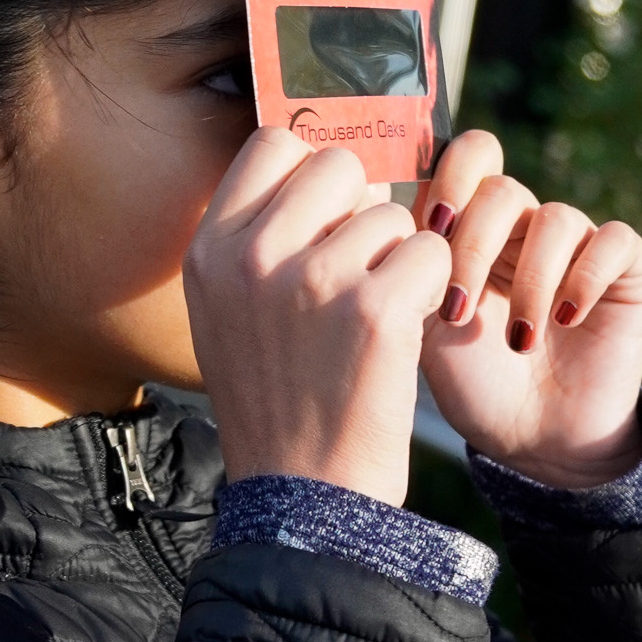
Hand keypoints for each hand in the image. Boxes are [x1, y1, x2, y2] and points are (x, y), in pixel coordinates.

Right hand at [184, 128, 451, 504]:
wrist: (304, 497)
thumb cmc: (278, 403)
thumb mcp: (230, 315)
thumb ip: (257, 239)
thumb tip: (324, 163)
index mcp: (210, 251)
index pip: (273, 144)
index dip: (315, 173)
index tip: (329, 218)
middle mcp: (252, 256)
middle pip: (339, 165)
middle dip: (364, 211)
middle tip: (360, 275)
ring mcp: (312, 280)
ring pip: (393, 216)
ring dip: (399, 262)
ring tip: (371, 325)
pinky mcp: (373, 310)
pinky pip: (430, 254)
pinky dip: (431, 292)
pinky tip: (402, 336)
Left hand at [418, 132, 641, 487]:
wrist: (533, 439)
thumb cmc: (475, 385)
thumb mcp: (426, 328)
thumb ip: (411, 269)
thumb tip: (398, 218)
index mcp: (474, 227)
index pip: (467, 161)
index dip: (449, 180)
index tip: (430, 230)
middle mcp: (526, 226)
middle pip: (501, 189)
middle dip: (474, 246)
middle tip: (459, 310)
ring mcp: (577, 245)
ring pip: (555, 219)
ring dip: (529, 282)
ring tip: (517, 341)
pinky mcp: (627, 270)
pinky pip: (613, 241)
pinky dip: (586, 277)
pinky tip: (567, 319)